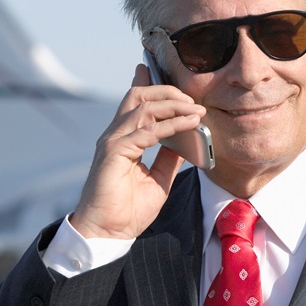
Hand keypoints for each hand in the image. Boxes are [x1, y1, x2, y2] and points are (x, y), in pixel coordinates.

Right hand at [69, 64, 206, 239]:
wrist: (108, 234)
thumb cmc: (127, 210)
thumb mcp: (158, 178)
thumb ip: (169, 157)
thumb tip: (186, 139)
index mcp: (123, 139)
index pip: (134, 102)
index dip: (147, 83)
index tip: (164, 71)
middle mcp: (115, 135)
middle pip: (139, 96)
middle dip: (168, 91)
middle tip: (192, 98)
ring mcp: (113, 142)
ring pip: (144, 107)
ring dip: (175, 105)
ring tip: (197, 109)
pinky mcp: (115, 152)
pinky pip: (148, 131)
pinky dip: (172, 124)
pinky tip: (190, 123)